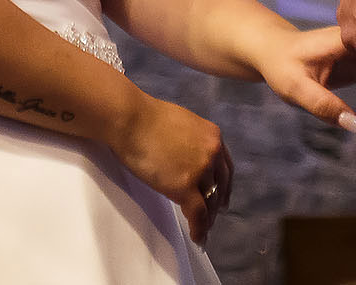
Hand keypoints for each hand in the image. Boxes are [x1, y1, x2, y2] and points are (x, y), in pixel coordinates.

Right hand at [111, 95, 232, 244]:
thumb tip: (187, 155)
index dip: (224, 186)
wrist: (130, 119)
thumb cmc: (145, 118)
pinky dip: (199, 229)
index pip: (225, 167)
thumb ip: (191, 141)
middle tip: (212, 217)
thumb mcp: (181, 123)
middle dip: (216, 204)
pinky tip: (197, 237)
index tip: (221, 198)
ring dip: (207, 219)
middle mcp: (212, 153)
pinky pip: (198, 214)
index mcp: (212, 136)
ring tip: (202, 230)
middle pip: (220, 186)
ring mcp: (201, 170)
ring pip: (209, 202)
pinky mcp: (186, 187)